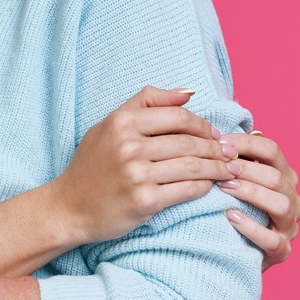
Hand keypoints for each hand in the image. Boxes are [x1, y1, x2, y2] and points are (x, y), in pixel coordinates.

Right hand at [51, 86, 232, 244]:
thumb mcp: (109, 125)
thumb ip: (145, 102)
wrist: (68, 207)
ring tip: (230, 169)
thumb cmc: (91, 165)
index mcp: (121, 122)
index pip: (178, 116)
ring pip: (193, 166)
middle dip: (216, 147)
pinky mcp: (144, 201)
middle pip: (189, 142)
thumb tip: (189, 93)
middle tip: (231, 153)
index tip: (214, 133)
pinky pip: (187, 190)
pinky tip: (210, 186)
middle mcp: (128, 146)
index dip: (203, 124)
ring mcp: (136, 175)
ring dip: (217, 168)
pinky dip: (204, 187)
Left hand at [220, 132, 299, 269]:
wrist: (235, 252)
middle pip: (277, 177)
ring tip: (225, 188)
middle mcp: (293, 199)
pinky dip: (251, 227)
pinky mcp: (281, 250)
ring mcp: (290, 226)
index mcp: (285, 177)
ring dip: (251, 193)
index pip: (272, 150)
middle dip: (247, 169)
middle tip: (220, 166)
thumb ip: (232, 160)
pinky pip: (272, 239)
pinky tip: (230, 217)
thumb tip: (213, 136)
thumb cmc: (233, 208)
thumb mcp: (236, 181)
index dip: (246, 143)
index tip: (219, 143)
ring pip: (280, 204)